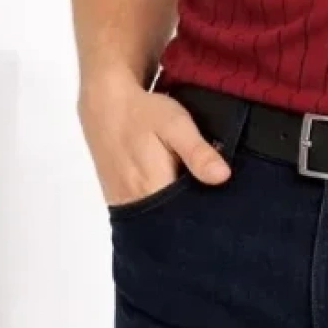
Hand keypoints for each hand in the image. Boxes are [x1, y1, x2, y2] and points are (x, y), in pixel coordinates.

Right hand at [78, 78, 230, 206]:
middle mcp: (136, 204)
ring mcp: (124, 202)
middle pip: (171, 223)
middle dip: (192, 214)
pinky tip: (174, 190)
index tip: (223, 208)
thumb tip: (223, 177)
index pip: (186, 220)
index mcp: (153, 190)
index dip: (206, 216)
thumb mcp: (176, 125)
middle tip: (213, 198)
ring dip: (176, 211)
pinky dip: (160, 206)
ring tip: (197, 194)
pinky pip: (145, 211)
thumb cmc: (143, 113)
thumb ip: (197, 152)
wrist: (104, 105)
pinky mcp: (118, 197)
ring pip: (157, 218)